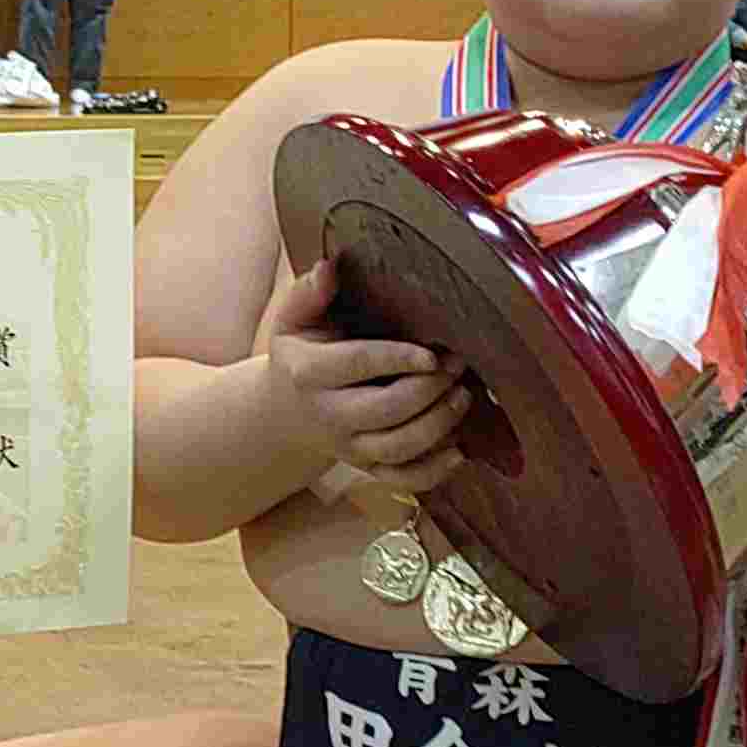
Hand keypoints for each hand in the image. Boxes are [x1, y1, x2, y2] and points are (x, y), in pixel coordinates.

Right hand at [255, 254, 469, 488]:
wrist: (284, 412)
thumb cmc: (299, 356)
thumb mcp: (292, 321)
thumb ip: (310, 293)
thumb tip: (330, 267)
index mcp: (309, 373)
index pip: (357, 365)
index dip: (398, 360)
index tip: (432, 353)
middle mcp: (329, 415)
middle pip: (386, 410)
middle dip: (429, 389)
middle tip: (457, 365)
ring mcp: (350, 447)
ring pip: (400, 447)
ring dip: (439, 424)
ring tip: (462, 395)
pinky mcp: (367, 468)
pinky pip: (404, 480)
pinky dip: (435, 471)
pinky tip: (460, 448)